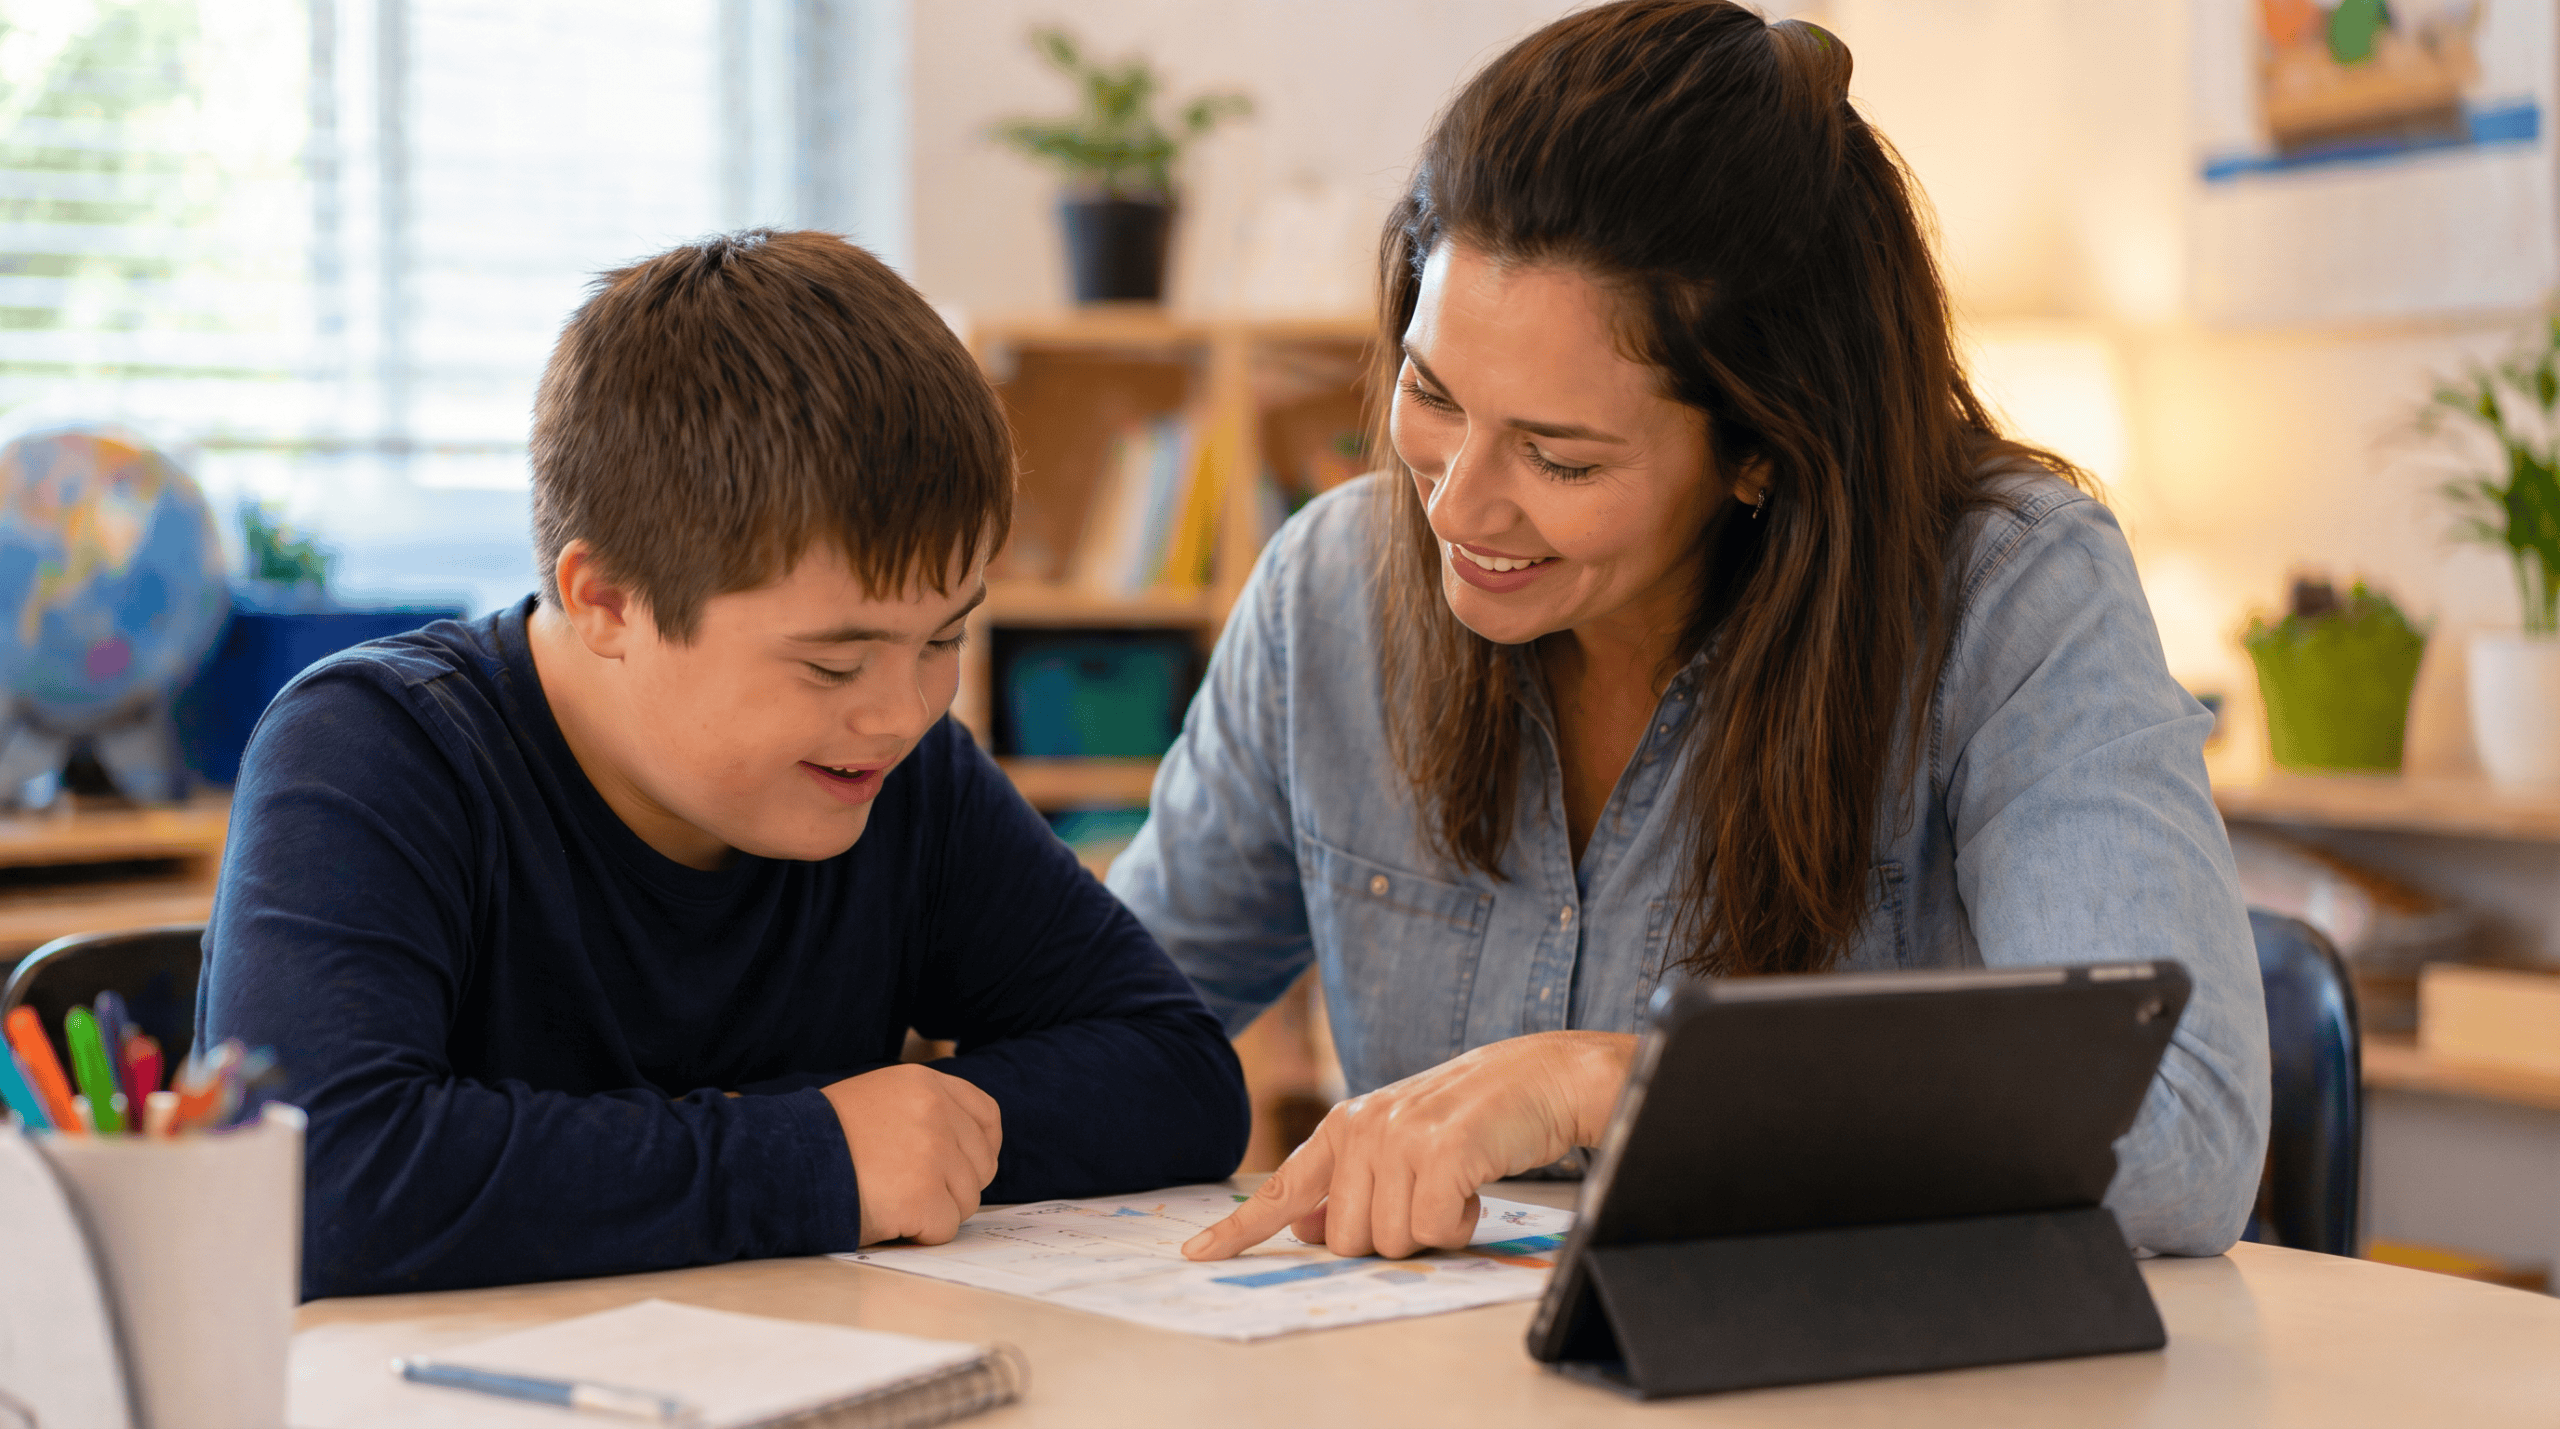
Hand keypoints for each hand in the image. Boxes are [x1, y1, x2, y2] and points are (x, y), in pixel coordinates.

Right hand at [823, 1063, 1002, 1245]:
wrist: (779, 1162)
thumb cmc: (822, 1140)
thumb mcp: (877, 1100)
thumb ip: (922, 1113)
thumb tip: (966, 1147)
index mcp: (925, 1084)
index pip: (987, 1116)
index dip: (980, 1149)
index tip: (962, 1167)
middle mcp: (935, 1112)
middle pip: (981, 1166)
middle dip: (953, 1187)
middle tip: (909, 1191)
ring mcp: (932, 1153)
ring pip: (967, 1200)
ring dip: (935, 1211)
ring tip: (891, 1199)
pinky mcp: (922, 1195)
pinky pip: (944, 1228)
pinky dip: (920, 1234)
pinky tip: (888, 1217)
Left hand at [1180, 1031, 1633, 1261]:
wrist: (1544, 1076)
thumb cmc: (1477, 1117)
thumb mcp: (1402, 1140)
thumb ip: (1352, 1182)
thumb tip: (1310, 1231)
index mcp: (1345, 1126)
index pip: (1282, 1187)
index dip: (1239, 1229)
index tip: (1195, 1254)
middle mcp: (1362, 1129)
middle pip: (1347, 1241)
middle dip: (1395, 1234)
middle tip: (1432, 1196)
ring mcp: (1398, 1138)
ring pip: (1390, 1242)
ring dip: (1432, 1229)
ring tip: (1457, 1185)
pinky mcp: (1440, 1151)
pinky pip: (1434, 1230)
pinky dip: (1461, 1224)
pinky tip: (1475, 1187)